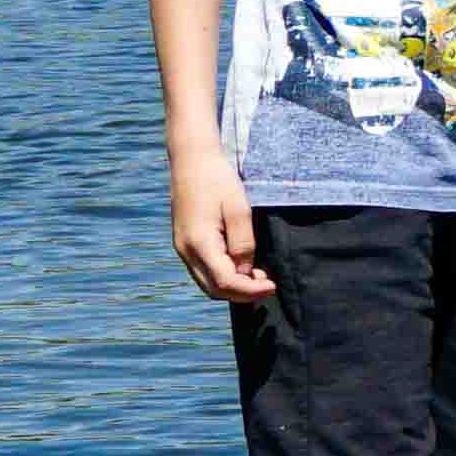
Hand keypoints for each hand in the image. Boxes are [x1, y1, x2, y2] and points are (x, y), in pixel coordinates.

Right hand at [173, 154, 269, 302]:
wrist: (192, 161)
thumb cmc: (218, 181)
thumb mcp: (239, 210)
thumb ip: (244, 243)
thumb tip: (246, 271)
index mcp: (199, 243)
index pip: (225, 282)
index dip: (250, 290)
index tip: (273, 287)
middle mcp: (186, 251)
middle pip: (214, 289)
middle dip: (242, 294)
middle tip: (268, 285)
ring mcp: (182, 249)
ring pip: (207, 283)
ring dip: (233, 287)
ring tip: (258, 278)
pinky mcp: (184, 244)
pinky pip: (203, 271)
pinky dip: (223, 277)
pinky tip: (242, 268)